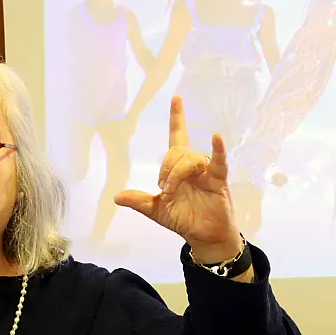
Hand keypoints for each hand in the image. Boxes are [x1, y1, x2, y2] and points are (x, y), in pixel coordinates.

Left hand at [114, 96, 241, 261]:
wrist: (203, 236)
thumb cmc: (184, 219)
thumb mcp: (157, 210)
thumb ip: (139, 202)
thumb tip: (117, 197)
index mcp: (179, 168)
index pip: (177, 137)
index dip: (177, 118)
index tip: (176, 98)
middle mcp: (193, 166)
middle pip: (177, 151)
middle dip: (166, 168)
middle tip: (164, 188)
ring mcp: (206, 172)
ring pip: (190, 159)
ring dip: (178, 173)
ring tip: (172, 191)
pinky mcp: (218, 181)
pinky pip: (218, 161)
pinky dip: (218, 149)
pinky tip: (216, 137)